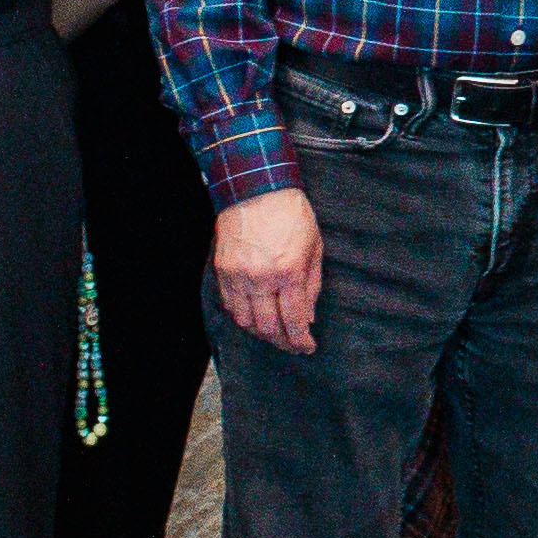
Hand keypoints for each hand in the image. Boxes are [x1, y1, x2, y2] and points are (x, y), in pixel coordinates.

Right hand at [214, 187, 325, 354]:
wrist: (257, 190)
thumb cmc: (292, 216)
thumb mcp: (314, 248)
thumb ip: (312, 286)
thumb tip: (307, 318)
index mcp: (289, 271)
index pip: (293, 320)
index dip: (301, 341)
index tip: (307, 348)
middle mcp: (262, 277)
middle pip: (268, 327)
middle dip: (283, 342)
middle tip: (293, 345)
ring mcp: (239, 275)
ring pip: (246, 322)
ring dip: (262, 333)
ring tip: (275, 333)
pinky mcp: (223, 270)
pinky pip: (230, 306)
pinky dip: (243, 317)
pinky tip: (255, 316)